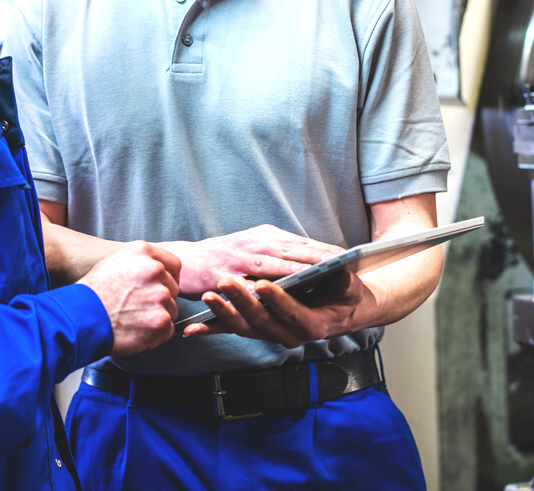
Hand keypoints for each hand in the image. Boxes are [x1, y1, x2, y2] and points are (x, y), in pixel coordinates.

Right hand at [78, 241, 180, 355]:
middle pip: (173, 288)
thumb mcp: (113, 262)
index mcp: (143, 253)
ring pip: (171, 309)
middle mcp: (155, 270)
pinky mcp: (161, 320)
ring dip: (157, 317)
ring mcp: (160, 296)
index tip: (158, 288)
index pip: (173, 265)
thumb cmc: (92, 294)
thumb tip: (153, 269)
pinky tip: (136, 330)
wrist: (80, 318)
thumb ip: (138, 263)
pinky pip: (167, 329)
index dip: (167, 279)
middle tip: (139, 307)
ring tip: (133, 319)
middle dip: (160, 299)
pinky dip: (155, 334)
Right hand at [167, 225, 344, 296]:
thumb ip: (277, 250)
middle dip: (316, 256)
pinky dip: (263, 290)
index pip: (299, 243)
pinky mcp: (223, 275)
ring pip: (272, 265)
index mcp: (263, 237)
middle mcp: (253, 245)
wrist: (186, 261)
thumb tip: (309, 255)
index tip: (347, 253)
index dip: (323, 249)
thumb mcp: (252, 244)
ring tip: (317, 275)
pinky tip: (278, 296)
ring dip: (294, 269)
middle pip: (291, 250)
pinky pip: (246, 285)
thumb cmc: (224, 255)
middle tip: (341, 261)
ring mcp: (238, 259)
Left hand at [183, 270, 367, 347]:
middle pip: (261, 321)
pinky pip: (233, 330)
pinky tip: (191, 330)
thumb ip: (346, 283)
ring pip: (243, 326)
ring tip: (206, 297)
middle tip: (225, 282)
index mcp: (311, 326)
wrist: (340, 311)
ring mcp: (270, 333)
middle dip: (242, 301)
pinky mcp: (257, 328)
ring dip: (223, 313)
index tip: (262, 285)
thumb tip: (343, 274)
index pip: (291, 314)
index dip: (277, 301)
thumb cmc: (344, 298)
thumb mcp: (351, 289)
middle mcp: (289, 334)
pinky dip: (212, 329)